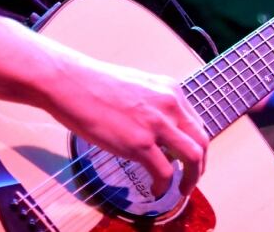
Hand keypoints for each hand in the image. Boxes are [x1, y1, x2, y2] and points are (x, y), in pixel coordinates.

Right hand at [45, 54, 208, 197]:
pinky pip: (164, 173)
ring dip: (190, 178)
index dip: (196, 145)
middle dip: (199, 165)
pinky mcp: (139, 143)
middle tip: (191, 178)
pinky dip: (163, 186)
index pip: (195, 123)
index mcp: (169, 90)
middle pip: (201, 141)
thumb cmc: (95, 84)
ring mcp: (156, 124)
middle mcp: (170, 104)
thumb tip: (158, 130)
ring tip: (180, 189)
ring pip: (192, 158)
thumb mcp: (137, 87)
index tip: (188, 158)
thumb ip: (153, 106)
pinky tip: (155, 190)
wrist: (72, 83)